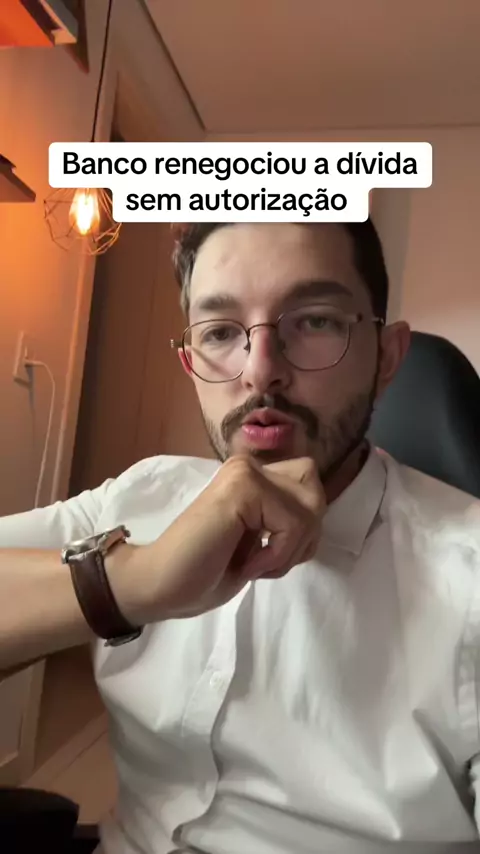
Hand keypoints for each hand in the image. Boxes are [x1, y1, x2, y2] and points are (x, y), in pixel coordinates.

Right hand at [121, 455, 324, 623]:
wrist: (160, 585)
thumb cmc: (204, 572)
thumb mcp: (259, 542)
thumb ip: (285, 518)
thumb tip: (317, 511)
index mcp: (252, 475)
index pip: (310, 485)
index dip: (302, 530)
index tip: (268, 556)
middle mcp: (250, 465)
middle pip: (316, 492)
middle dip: (303, 538)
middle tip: (265, 560)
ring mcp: (245, 472)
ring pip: (310, 510)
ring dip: (289, 552)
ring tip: (253, 564)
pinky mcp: (243, 486)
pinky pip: (294, 523)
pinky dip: (278, 555)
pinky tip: (247, 565)